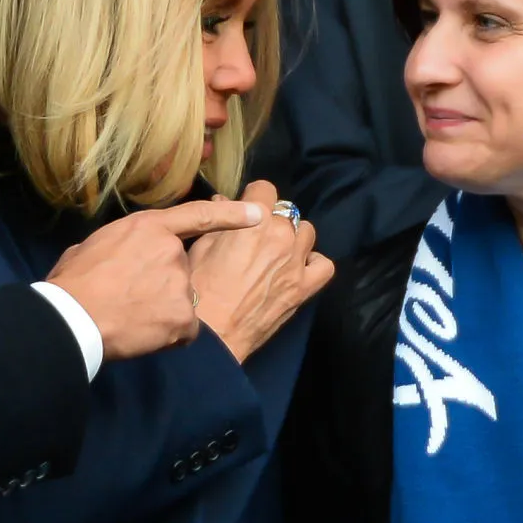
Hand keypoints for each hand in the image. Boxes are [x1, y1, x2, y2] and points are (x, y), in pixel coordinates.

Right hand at [45, 199, 264, 361]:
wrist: (72, 318)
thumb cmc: (71, 283)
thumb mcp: (93, 246)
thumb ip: (119, 245)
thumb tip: (118, 254)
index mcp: (147, 228)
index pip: (198, 216)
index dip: (231, 215)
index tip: (258, 214)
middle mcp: (172, 250)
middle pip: (182, 270)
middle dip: (163, 285)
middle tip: (131, 299)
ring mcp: (181, 283)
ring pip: (183, 300)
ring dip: (165, 310)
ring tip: (132, 318)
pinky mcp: (184, 315)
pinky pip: (186, 328)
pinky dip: (170, 335)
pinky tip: (144, 334)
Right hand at [190, 181, 335, 362]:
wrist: (212, 334)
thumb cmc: (199, 289)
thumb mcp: (200, 247)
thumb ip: (218, 220)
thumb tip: (223, 200)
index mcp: (255, 219)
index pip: (265, 188)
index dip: (253, 197)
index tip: (246, 209)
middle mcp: (281, 235)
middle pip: (286, 211)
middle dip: (272, 219)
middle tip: (256, 237)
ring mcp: (297, 262)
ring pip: (306, 232)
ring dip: (293, 237)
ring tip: (277, 252)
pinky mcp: (304, 288)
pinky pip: (324, 266)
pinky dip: (314, 263)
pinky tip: (299, 268)